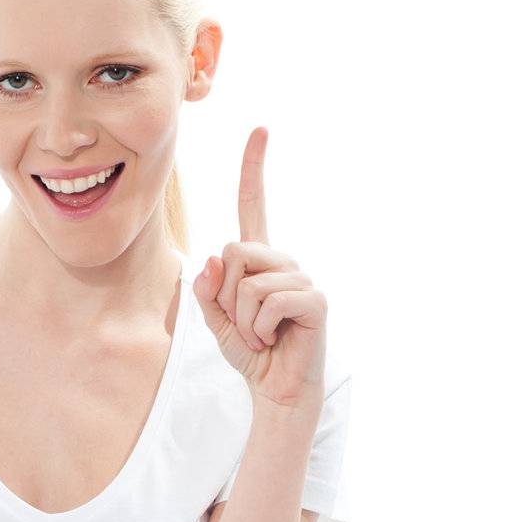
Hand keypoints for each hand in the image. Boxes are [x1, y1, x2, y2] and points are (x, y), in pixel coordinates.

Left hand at [191, 125, 327, 415]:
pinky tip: (273, 341)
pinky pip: (268, 302)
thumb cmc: (252, 356)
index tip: (260, 129)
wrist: (278, 392)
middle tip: (244, 325)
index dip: (254, 170)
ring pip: (248, 283)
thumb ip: (208, 292)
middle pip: (234, 251)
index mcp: (260, 261)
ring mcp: (302, 278)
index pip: (254, 207)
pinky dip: (259, 330)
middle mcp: (284, 262)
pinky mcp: (314, 300)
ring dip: (243, 321)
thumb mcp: (217, 322)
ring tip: (261, 337)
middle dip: (226, 297)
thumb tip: (213, 261)